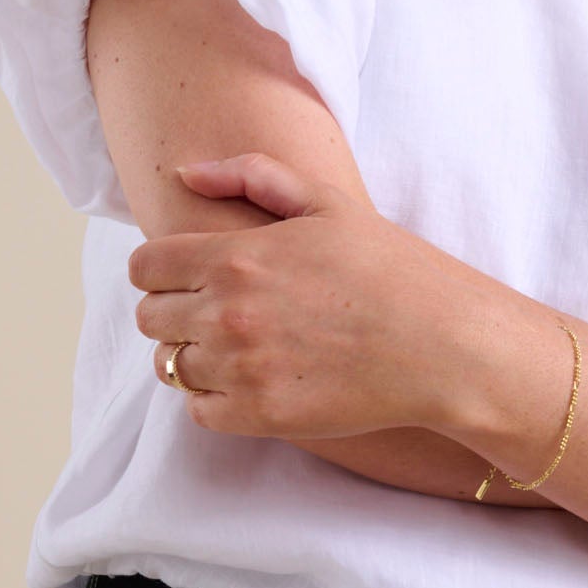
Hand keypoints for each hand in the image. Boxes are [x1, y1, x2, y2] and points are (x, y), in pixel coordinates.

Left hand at [128, 151, 493, 440]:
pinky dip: (217, 398)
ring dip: (196, 356)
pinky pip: (200, 411)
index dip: (162, 272)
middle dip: (176, 313)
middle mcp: (228, 312)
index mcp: (236, 256)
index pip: (144, 268)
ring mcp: (241, 368)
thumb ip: (251, 175)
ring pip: (172, 367)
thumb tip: (185, 172)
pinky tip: (253, 380)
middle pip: (151, 318)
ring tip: (240, 348)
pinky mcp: (261, 415)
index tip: (189, 278)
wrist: (443, 344)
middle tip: (219, 313)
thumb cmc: (391, 269)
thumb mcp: (327, 203)